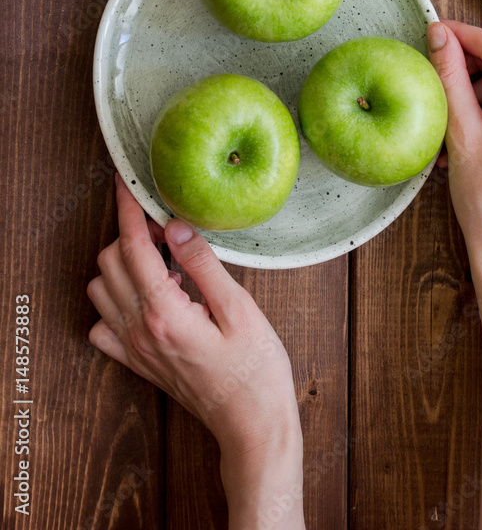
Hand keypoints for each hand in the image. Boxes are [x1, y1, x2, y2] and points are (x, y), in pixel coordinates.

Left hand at [87, 176, 304, 529]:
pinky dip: (115, 300)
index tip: (125, 182)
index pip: (133, 247)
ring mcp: (135, 349)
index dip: (127, 209)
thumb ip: (203, 264)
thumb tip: (176, 224)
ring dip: (122, 263)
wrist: (251, 424)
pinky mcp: (138, 362)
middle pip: (110, 262)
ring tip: (162, 260)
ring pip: (101, 289)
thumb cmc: (255, 369)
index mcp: (164, 313)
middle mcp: (140, 330)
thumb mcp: (239, 308)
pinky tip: (148, 295)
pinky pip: (104, 324)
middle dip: (129, 233)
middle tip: (165, 225)